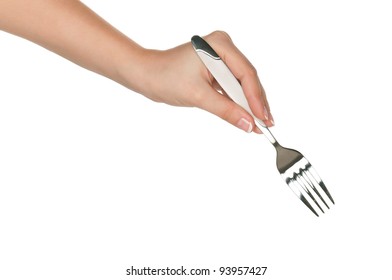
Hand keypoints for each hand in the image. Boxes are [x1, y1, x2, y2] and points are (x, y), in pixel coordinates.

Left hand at [128, 31, 273, 132]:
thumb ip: (225, 110)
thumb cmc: (165, 77)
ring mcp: (221, 57)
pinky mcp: (216, 68)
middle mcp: (224, 48)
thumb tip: (248, 124)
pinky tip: (247, 115)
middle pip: (247, 79)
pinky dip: (237, 101)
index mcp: (220, 45)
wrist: (146, 75)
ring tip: (261, 124)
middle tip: (267, 125)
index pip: (246, 74)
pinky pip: (232, 86)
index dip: (256, 99)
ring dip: (249, 104)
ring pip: (242, 84)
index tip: (263, 119)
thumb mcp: (198, 96)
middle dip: (256, 103)